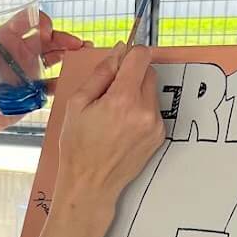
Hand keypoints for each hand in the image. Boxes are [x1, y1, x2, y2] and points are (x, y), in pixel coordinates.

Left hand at [0, 10, 89, 148]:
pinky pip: (53, 84)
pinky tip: (76, 78)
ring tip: (85, 53)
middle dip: (61, 37)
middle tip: (75, 43)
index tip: (45, 28)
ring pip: (54, 56)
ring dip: (70, 53)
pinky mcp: (35, 91)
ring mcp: (29, 71)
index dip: (36, 20)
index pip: (22, 23)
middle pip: (45, 38)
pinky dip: (65, 80)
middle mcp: (19, 53)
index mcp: (2, 41)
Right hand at [55, 46, 165, 210]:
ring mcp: (155, 125)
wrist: (91, 184)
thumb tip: (118, 52)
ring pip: (151, 92)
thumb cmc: (78, 147)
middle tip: (110, 95)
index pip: (141, 56)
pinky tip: (123, 127)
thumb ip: (101, 73)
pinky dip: (141, 112)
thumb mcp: (77, 104)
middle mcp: (145, 111)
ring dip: (136, 94)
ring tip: (115, 115)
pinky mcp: (159, 136)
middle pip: (149, 72)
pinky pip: (153, 110)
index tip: (121, 62)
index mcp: (123, 99)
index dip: (130, 54)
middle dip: (132, 76)